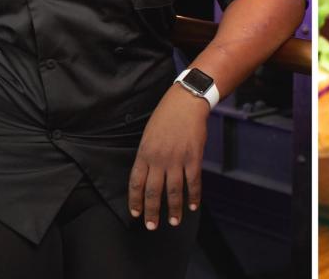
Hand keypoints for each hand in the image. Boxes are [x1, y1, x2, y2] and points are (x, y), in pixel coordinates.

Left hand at [128, 84, 208, 229]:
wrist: (186, 102)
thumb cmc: (166, 115)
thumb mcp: (149, 134)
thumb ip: (147, 155)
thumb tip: (148, 175)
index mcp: (144, 153)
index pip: (136, 183)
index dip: (135, 201)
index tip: (135, 214)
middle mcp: (159, 159)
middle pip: (153, 192)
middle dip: (151, 212)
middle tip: (151, 226)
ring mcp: (177, 159)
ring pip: (173, 191)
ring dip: (173, 209)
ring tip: (173, 221)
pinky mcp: (193, 157)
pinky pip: (193, 182)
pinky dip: (193, 196)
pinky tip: (193, 206)